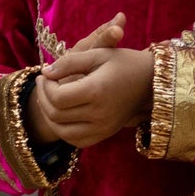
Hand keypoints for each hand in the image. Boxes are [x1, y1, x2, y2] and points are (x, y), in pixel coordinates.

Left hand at [27, 12, 153, 148]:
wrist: (151, 81)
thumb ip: (69, 62)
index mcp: (97, 91)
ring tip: (48, 99)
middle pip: (57, 115)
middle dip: (43, 99)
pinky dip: (64, 131)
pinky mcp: (106, 134)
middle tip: (43, 84)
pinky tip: (61, 115)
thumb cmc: (123, 63)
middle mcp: (100, 114)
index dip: (46, 86)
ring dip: (49, 117)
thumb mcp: (97, 54)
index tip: (46, 74)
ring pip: (63, 132)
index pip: (58, 97)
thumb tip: (45, 73)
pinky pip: (77, 141)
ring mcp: (104, 127)